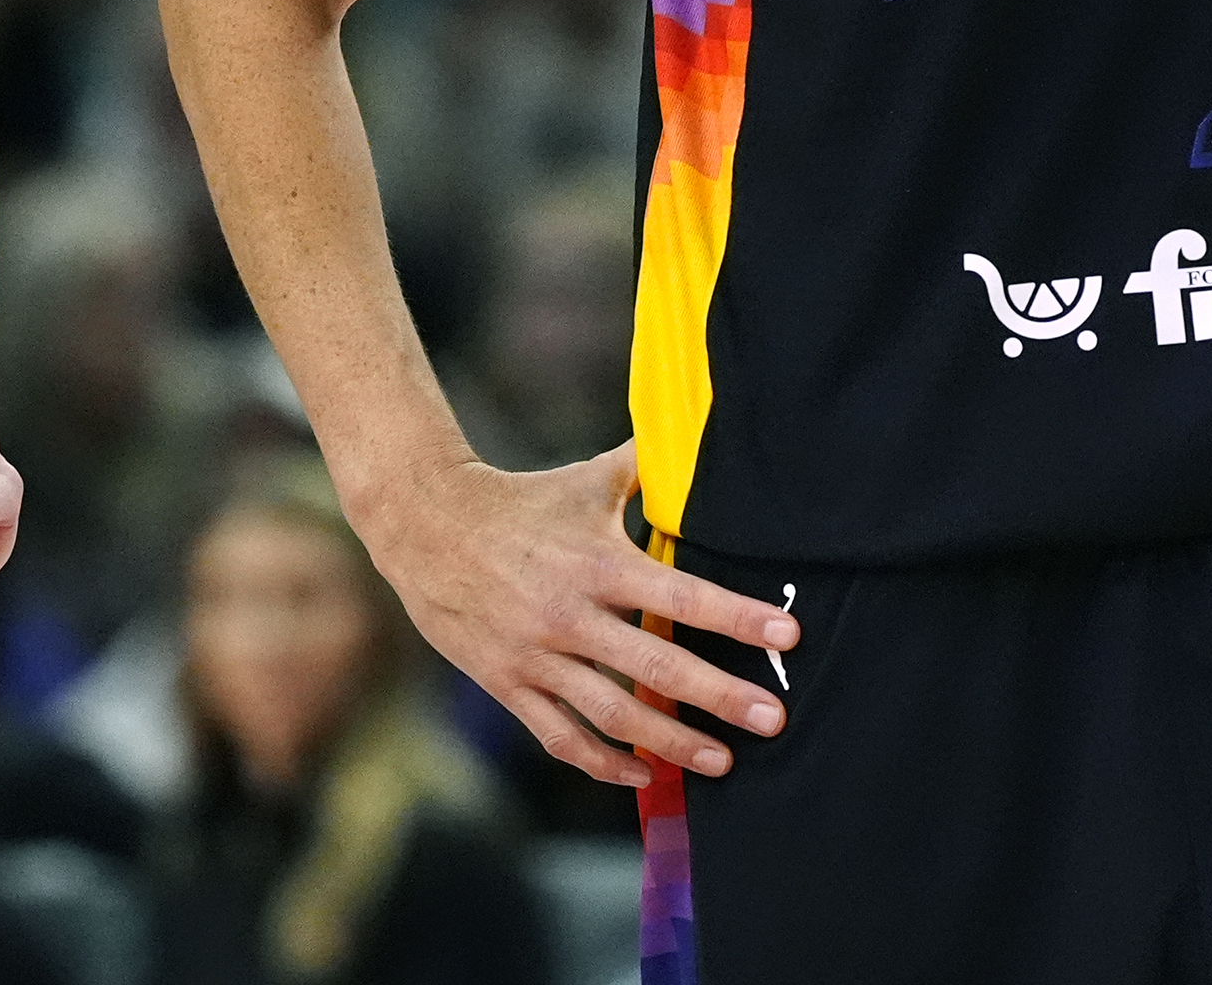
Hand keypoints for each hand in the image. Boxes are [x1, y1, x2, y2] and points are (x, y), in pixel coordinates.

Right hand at [354, 441, 794, 789]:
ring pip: (614, 715)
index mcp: (596, 562)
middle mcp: (569, 615)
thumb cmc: (518, 501)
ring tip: (722, 760)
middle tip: (774, 721)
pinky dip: (604, 764)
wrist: (424, 524)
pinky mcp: (508, 683)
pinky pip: (562, 736)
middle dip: (721, 697)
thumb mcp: (583, 480)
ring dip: (672, 743)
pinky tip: (642, 777)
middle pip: (656, 666)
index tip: (787, 637)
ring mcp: (537, 656)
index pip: (679, 593)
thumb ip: (644, 468)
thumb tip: (695, 434)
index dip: (735, 617)